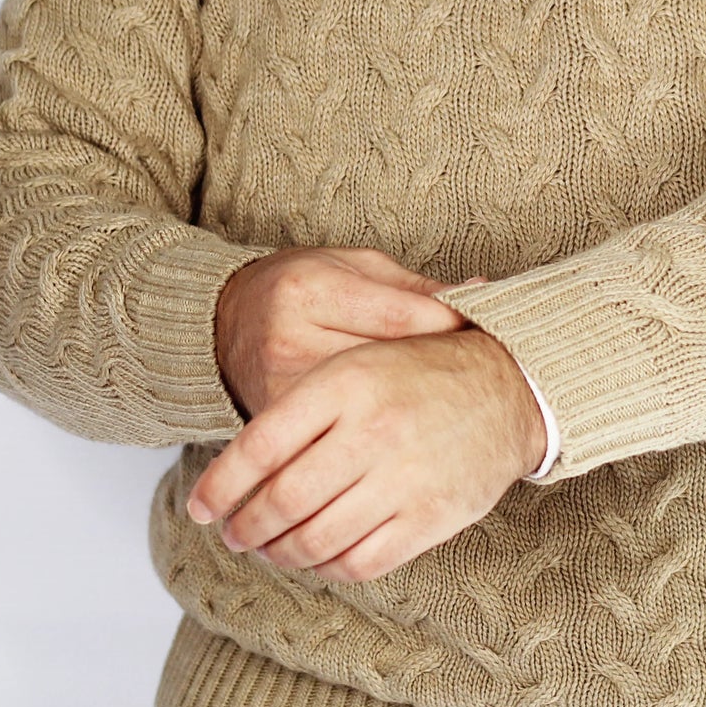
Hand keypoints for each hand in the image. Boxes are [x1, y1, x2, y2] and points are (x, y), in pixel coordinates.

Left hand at [186, 325, 548, 582]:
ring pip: (314, 539)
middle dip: (245, 527)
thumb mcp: (358, 362)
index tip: (201, 507)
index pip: (258, 445)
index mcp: (346, 382)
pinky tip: (318, 558)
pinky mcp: (429, 517)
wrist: (511, 388)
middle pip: (280, 501)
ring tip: (270, 549)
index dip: (219, 485)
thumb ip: (300, 405)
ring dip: (279, 553)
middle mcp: (372, 431)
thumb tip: (235, 466)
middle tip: (234, 532)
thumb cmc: (422, 372)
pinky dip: (327, 569)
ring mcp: (402, 478)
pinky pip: (359, 562)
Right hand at [215, 245, 478, 420]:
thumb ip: (413, 285)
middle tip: (478, 382)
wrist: (223, 324)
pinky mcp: (273, 425)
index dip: (448, 326)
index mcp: (311, 290)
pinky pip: (332, 439)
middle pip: (384, 368)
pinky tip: (403, 439)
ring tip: (449, 412)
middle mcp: (290, 340)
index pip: (398, 315)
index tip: (480, 334)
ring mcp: (279, 389)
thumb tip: (482, 288)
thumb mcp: (352, 267)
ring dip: (410, 413)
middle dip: (435, 375)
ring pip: (362, 412)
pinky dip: (371, 439)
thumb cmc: (300, 287)